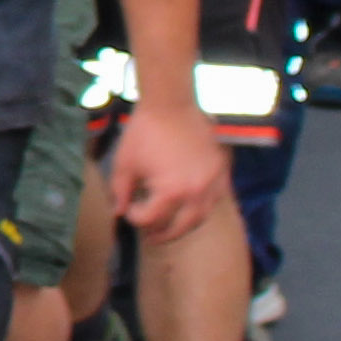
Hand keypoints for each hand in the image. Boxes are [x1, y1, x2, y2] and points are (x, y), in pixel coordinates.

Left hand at [108, 95, 228, 242]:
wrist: (171, 104)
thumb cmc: (144, 132)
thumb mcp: (125, 163)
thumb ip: (120, 192)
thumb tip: (119, 213)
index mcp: (171, 191)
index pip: (153, 219)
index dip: (136, 218)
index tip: (129, 211)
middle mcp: (197, 192)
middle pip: (181, 227)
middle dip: (162, 234)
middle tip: (150, 237)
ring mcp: (213, 182)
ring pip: (201, 217)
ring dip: (184, 225)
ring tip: (170, 226)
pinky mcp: (221, 171)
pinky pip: (215, 199)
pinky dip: (201, 207)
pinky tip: (189, 207)